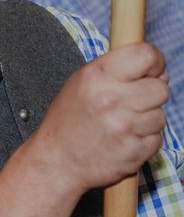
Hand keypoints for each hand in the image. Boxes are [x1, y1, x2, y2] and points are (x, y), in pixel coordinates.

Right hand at [35, 42, 167, 195]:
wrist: (56, 161)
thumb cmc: (68, 120)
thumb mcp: (81, 82)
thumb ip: (118, 70)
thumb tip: (160, 74)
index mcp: (98, 76)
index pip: (146, 55)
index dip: (154, 62)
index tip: (149, 71)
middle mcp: (111, 99)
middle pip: (161, 89)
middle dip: (151, 94)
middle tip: (132, 102)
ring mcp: (123, 128)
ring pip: (160, 116)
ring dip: (147, 120)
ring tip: (122, 123)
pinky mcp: (132, 152)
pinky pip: (156, 140)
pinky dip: (144, 141)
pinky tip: (123, 140)